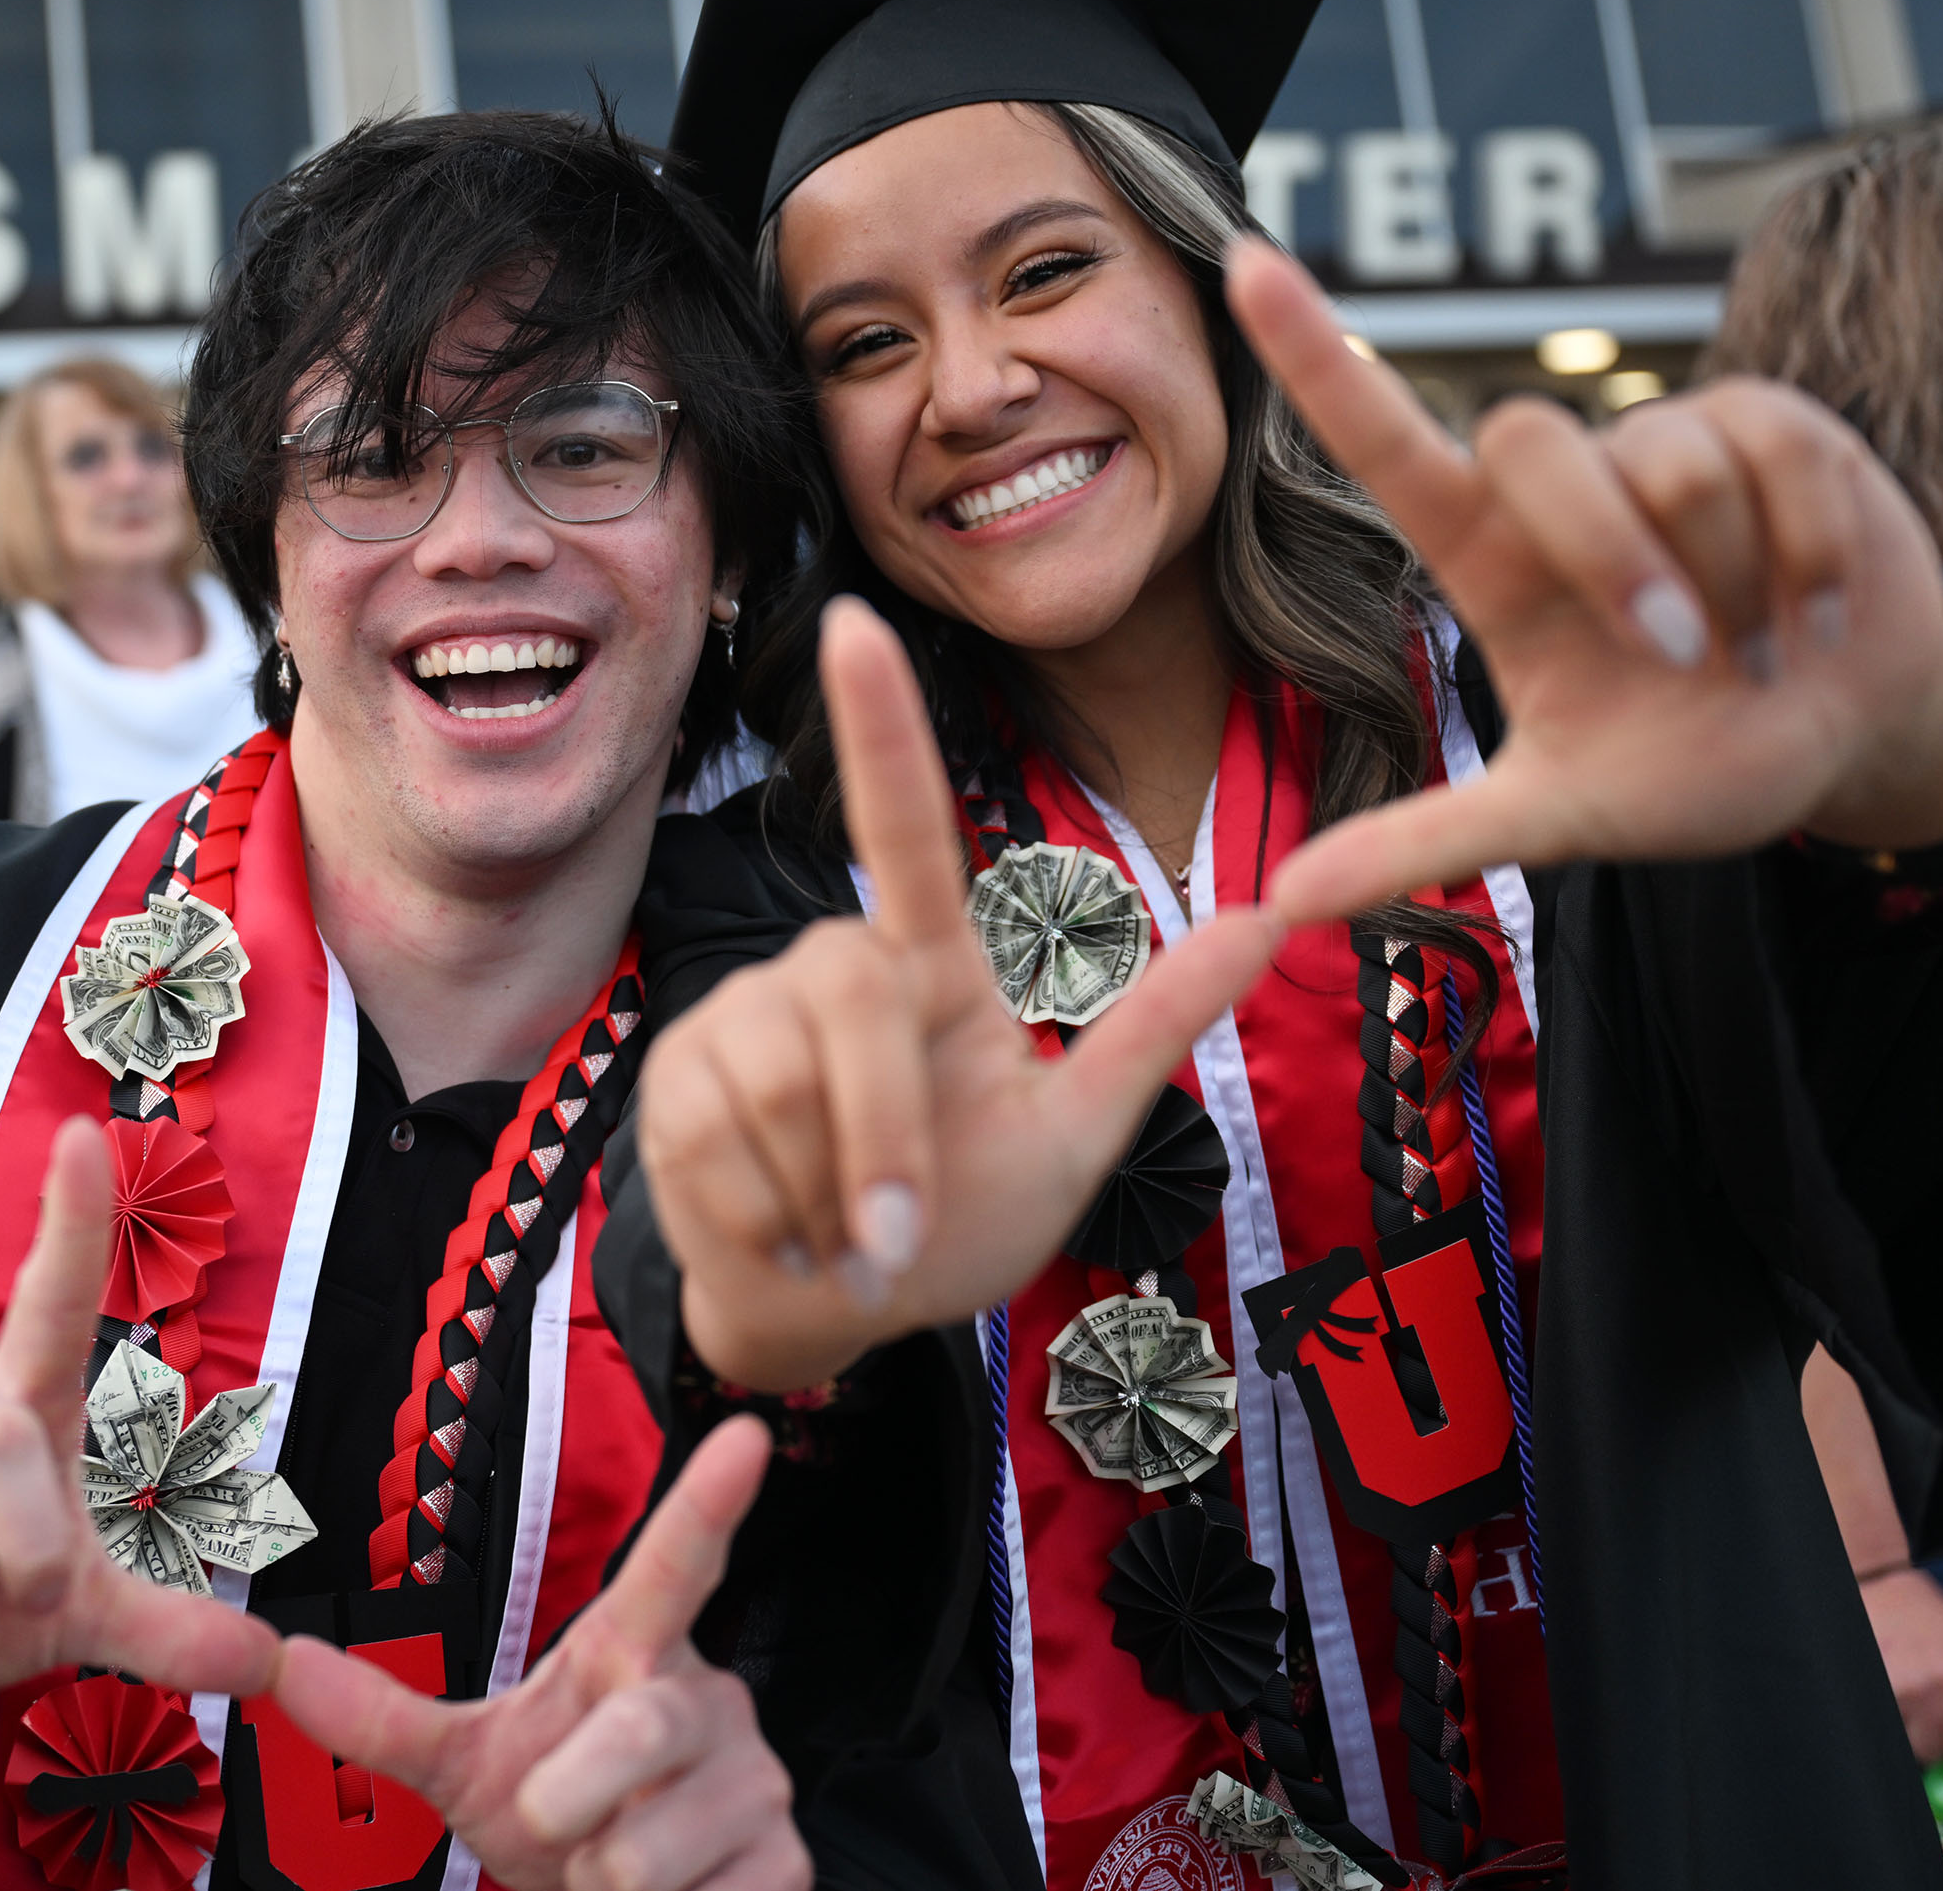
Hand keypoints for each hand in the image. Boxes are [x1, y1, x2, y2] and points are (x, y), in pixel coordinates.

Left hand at [264, 1416, 803, 1890]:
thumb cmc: (548, 1813)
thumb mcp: (460, 1762)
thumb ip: (376, 1715)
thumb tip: (285, 1662)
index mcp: (633, 1649)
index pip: (675, 1564)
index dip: (709, 1500)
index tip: (744, 1434)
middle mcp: (708, 1697)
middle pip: (635, 1734)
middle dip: (566, 1802)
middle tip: (554, 1824)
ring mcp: (757, 1777)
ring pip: (645, 1849)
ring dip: (598, 1879)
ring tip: (608, 1866)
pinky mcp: (786, 1860)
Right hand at [637, 601, 1283, 1390]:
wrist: (841, 1317)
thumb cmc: (962, 1221)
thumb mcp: (1074, 1138)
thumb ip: (1154, 1030)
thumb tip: (1273, 917)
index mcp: (926, 970)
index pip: (904, 833)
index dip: (880, 729)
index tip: (855, 625)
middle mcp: (824, 968)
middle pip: (848, 997)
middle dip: (880, 1134)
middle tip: (896, 1244)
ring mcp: (736, 1018)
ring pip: (775, 1084)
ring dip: (822, 1196)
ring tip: (840, 1241)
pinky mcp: (670, 1084)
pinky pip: (713, 1144)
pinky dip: (764, 1225)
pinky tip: (780, 1241)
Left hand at [1225, 240, 1942, 923]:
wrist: (1844, 741)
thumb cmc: (1689, 764)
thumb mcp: (1559, 817)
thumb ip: (1431, 843)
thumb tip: (1288, 899)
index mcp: (1490, 559)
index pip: (1385, 440)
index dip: (1317, 353)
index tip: (1242, 263)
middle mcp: (1562, 487)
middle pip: (1523, 439)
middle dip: (1606, 554)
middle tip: (1676, 653)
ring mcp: (1667, 442)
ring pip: (1667, 457)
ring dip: (1727, 573)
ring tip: (1756, 640)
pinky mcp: (1774, 421)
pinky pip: (1777, 453)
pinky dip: (1808, 556)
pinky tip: (1818, 610)